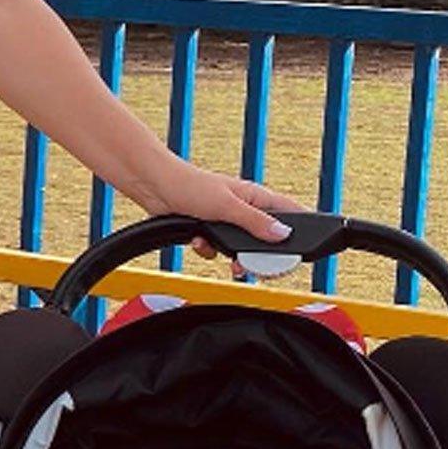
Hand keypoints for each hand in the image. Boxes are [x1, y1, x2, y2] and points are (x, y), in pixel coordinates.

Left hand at [133, 157, 298, 262]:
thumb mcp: (227, 206)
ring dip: (227, 254)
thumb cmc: (188, 184)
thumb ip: (254, 222)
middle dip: (255, 255)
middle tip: (247, 264)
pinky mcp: (206, 230)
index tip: (292, 257)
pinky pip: (215, 249)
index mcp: (256, 197)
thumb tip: (282, 235)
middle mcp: (244, 209)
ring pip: (238, 248)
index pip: (290, 216)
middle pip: (264, 240)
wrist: (153, 187)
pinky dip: (207, 249)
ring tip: (218, 252)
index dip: (295, 236)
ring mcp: (225, 220)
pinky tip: (197, 242)